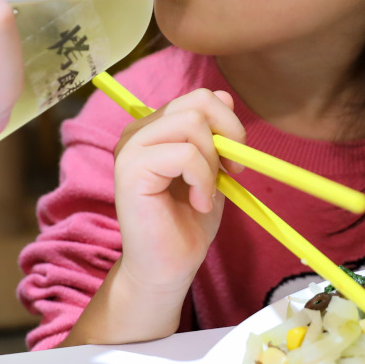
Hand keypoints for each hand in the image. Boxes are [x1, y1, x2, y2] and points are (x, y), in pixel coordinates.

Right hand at [111, 89, 245, 294]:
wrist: (167, 268)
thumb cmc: (187, 222)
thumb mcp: (211, 169)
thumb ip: (215, 134)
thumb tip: (225, 95)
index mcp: (155, 128)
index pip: (201, 98)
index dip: (228, 123)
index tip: (233, 161)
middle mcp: (138, 132)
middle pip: (198, 102)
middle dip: (228, 135)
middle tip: (229, 173)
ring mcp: (131, 148)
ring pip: (192, 124)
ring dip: (212, 163)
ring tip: (205, 193)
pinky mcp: (131, 169)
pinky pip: (185, 154)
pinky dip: (203, 181)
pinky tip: (197, 203)